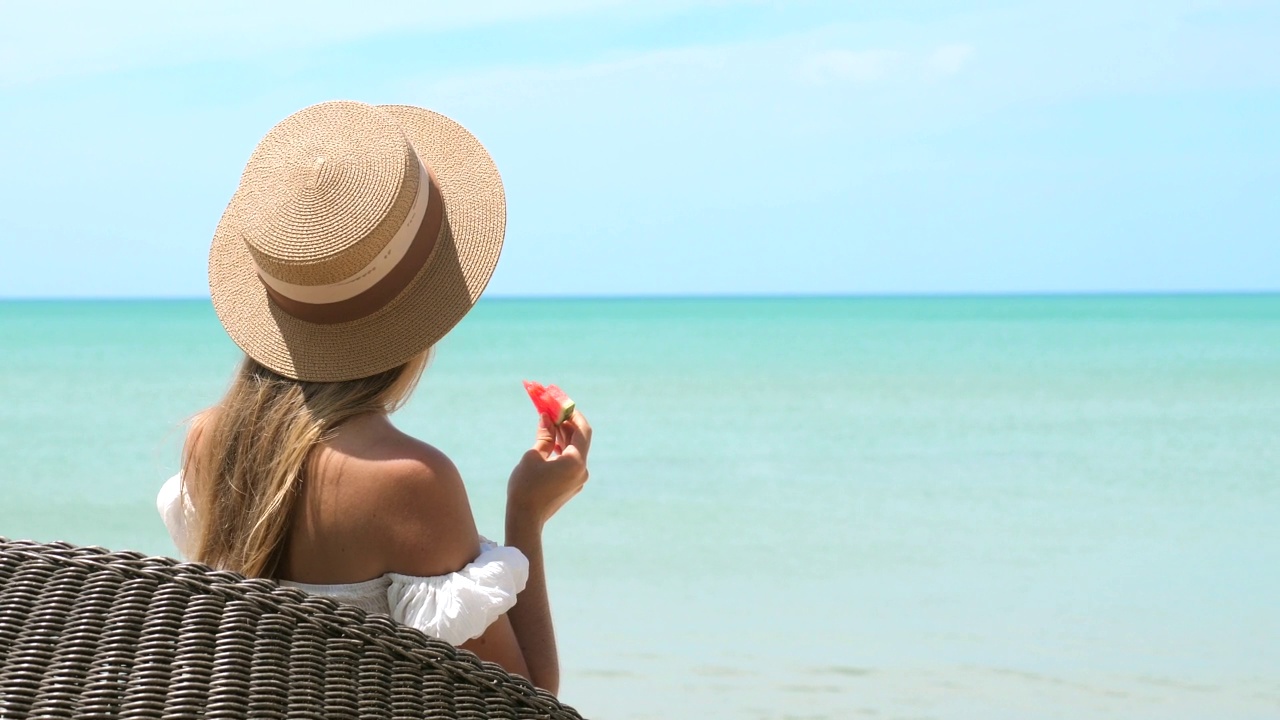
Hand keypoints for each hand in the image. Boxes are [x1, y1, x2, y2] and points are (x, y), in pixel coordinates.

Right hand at [507, 410, 591, 529]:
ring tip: (549, 421)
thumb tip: (547, 418)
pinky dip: (561, 449)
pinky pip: (569, 462)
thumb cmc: (526, 486)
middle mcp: (582, 470)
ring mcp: (578, 479)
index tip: (563, 403)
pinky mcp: (571, 485)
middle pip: (578, 440)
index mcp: (576, 462)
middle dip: (566, 423)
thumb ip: (544, 436)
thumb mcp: (533, 456)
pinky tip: (550, 441)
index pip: (582, 430)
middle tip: (553, 408)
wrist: (525, 519)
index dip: (573, 414)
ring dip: (563, 436)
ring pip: (573, 451)